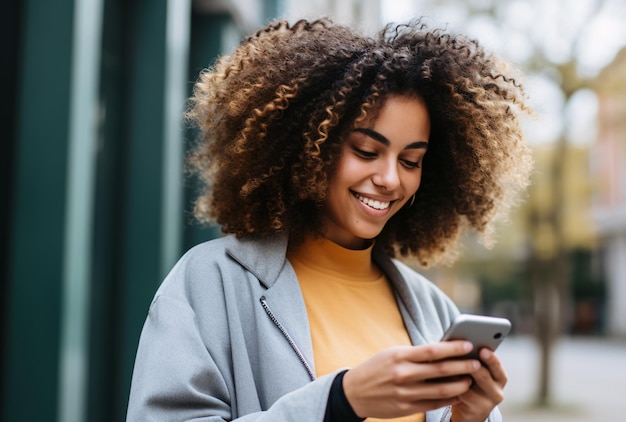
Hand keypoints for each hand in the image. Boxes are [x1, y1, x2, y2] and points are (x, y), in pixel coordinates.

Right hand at [342, 341, 481, 418]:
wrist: (353, 392)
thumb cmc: (376, 368)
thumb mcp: (392, 354)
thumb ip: (415, 354)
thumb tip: (443, 350)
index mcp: (400, 356)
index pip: (433, 350)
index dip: (453, 348)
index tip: (469, 345)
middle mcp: (403, 374)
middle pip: (441, 370)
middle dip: (463, 366)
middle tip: (477, 363)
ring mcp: (405, 393)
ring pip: (441, 390)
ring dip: (459, 385)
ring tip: (470, 380)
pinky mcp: (405, 408)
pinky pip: (433, 404)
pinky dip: (448, 400)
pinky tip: (457, 395)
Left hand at [449, 348, 506, 421]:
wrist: (468, 410)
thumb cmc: (470, 383)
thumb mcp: (476, 372)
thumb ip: (472, 359)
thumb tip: (457, 342)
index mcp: (499, 377)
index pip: (497, 366)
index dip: (490, 357)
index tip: (482, 349)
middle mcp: (497, 390)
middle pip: (485, 376)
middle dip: (473, 365)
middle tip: (464, 357)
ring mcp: (487, 403)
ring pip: (469, 386)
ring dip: (457, 374)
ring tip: (445, 365)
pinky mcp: (475, 410)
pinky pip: (460, 395)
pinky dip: (450, 385)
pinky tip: (441, 378)